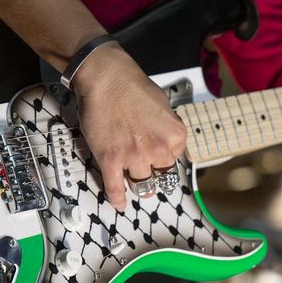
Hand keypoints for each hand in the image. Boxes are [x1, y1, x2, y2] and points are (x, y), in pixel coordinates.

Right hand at [71, 42, 186, 210]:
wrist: (106, 78)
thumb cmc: (133, 86)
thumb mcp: (163, 106)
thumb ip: (167, 128)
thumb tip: (165, 141)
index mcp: (175, 136)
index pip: (175, 160)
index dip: (164, 158)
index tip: (157, 158)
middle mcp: (158, 149)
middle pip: (159, 176)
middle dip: (152, 172)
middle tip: (144, 168)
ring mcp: (134, 157)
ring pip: (139, 183)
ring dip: (134, 181)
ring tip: (130, 177)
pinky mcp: (110, 160)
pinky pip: (115, 188)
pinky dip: (117, 198)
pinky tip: (120, 203)